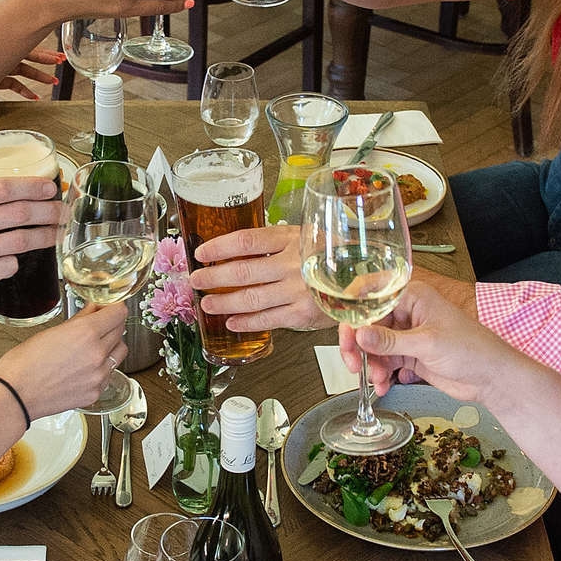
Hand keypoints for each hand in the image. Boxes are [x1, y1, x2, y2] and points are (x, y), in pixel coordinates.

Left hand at [0, 50, 63, 100]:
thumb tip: (11, 65)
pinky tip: (34, 96)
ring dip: (40, 76)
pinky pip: (15, 84)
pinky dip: (25, 90)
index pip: (27, 50)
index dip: (44, 55)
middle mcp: (2, 57)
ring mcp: (1, 68)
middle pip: (29, 56)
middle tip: (61, 61)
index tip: (57, 58)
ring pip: (25, 70)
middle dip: (47, 60)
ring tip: (53, 81)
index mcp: (0, 50)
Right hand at [0, 175, 62, 324]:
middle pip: (16, 213)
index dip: (31, 186)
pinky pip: (6, 266)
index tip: (50, 187)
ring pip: (18, 241)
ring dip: (42, 237)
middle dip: (46, 211)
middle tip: (61, 212)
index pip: (0, 188)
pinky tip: (15, 260)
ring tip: (53, 235)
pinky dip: (14, 262)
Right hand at [0, 300, 128, 417]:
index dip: (113, 307)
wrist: (15, 395)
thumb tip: (92, 310)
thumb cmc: (24, 364)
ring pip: (119, 353)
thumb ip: (79, 320)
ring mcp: (98, 376)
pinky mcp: (95, 392)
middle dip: (111, 324)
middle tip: (98, 323)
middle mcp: (97, 354)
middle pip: (120, 330)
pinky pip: (109, 374)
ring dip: (111, 345)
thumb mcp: (51, 331)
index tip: (107, 307)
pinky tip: (86, 366)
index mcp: (86, 334)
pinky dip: (102, 367)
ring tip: (93, 346)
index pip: (118, 312)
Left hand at [187, 223, 324, 332]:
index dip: (219, 247)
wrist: (363, 278)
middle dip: (213, 277)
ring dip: (224, 302)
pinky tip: (231, 322)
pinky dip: (246, 322)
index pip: (246, 241)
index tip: (201, 252)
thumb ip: (275, 243)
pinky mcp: (302, 314)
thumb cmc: (329, 256)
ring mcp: (298, 291)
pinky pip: (267, 320)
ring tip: (207, 303)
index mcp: (291, 239)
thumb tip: (234, 250)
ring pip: (250, 299)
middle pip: (243, 271)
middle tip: (196, 279)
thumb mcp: (305, 238)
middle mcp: (293, 264)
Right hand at [343, 277, 502, 399]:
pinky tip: (384, 386)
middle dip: (358, 347)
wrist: (491, 377)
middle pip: (368, 325)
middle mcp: (407, 313)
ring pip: (374, 347)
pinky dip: (381, 374)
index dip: (354, 316)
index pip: (372, 299)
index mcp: (412, 297)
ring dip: (371, 365)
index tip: (346, 336)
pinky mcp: (410, 355)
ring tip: (378, 380)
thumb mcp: (427, 344)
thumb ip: (390, 341)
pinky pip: (385, 362)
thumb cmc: (471, 349)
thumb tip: (359, 335)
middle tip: (353, 364)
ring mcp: (407, 335)